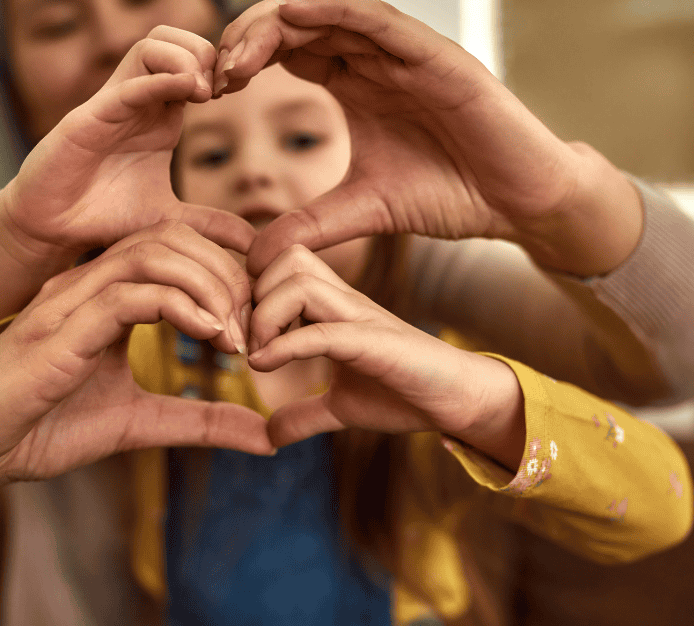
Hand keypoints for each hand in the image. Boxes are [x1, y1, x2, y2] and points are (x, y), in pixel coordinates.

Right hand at [0, 25, 253, 259]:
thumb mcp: (170, 218)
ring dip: (186, 59)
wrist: (53, 230)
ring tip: (204, 93)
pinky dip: (159, 80)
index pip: (193, 60)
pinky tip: (189, 92)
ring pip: (151, 46)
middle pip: (173, 38)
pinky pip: (128, 85)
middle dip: (205, 53)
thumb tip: (253, 242)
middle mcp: (138, 102)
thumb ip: (211, 224)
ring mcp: (114, 105)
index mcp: (160, 115)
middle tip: (220, 89)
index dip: (220, 68)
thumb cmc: (105, 216)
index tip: (238, 95)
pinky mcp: (90, 119)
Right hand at [0, 222, 268, 494]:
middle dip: (227, 275)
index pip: (177, 251)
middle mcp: (88, 285)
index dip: (227, 277)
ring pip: (154, 253)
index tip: (257, 325)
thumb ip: (197, 421)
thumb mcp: (137, 424)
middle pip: (173, 238)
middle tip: (256, 327)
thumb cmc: (37, 428)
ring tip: (236, 335)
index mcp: (106, 297)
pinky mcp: (58, 329)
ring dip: (209, 287)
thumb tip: (263, 436)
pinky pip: (128, 293)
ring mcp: (70, 301)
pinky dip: (179, 306)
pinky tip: (210, 336)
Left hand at [214, 0, 641, 277]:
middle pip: (299, 26)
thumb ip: (308, 225)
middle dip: (249, 39)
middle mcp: (375, 61)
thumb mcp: (361, 210)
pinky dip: (339, 12)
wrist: (517, 205)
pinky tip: (296, 14)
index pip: (288, 52)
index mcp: (354, 85)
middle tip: (214, 72)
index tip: (210, 91)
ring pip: (332, 15)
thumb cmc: (449, 196)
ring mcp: (407, 55)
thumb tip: (254, 257)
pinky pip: (382, 22)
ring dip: (280, 24)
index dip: (245, 61)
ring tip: (239, 48)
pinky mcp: (439, 59)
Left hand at [246, 245, 525, 469]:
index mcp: (333, 305)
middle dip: (252, 296)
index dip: (249, 293)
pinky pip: (320, 331)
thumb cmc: (403, 394)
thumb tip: (269, 435)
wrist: (456, 401)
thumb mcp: (340, 406)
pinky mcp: (374, 342)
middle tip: (244, 340)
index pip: (280, 265)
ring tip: (258, 354)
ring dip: (265, 318)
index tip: (238, 336)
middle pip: (285, 259)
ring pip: (298, 282)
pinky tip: (264, 366)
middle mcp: (344, 300)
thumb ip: (303, 414)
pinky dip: (284, 347)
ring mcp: (360, 317)